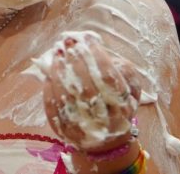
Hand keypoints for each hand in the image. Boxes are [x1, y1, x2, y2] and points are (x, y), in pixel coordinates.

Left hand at [41, 32, 140, 152]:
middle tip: (67, 42)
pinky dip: (49, 88)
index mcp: (123, 106)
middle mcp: (105, 120)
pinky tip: (48, 73)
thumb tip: (97, 49)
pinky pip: (54, 108)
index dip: (97, 57)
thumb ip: (122, 68)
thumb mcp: (130, 87)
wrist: (108, 140)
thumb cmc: (118, 103)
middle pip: (87, 88)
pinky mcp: (65, 131)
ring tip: (57, 53)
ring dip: (59, 72)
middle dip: (75, 61)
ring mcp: (84, 127)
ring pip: (68, 97)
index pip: (109, 79)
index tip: (86, 39)